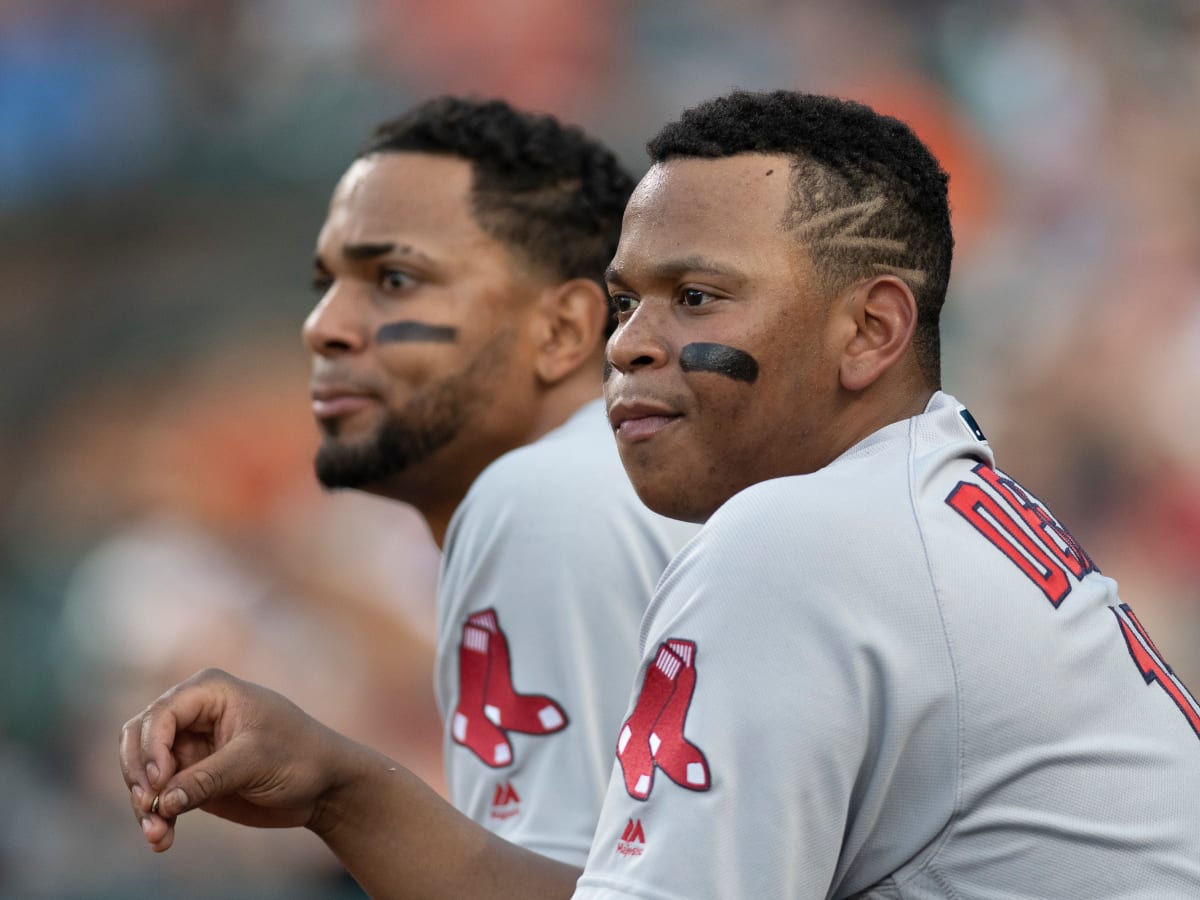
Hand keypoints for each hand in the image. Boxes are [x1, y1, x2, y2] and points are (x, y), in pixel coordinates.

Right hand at [119, 668, 352, 852]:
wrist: (324, 786)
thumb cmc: (300, 757)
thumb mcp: (256, 761)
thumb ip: (207, 777)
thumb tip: (162, 800)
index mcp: (211, 691)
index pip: (160, 714)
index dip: (150, 748)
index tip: (157, 783)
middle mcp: (194, 713)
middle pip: (139, 738)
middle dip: (138, 776)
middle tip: (150, 809)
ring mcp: (190, 745)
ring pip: (142, 770)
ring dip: (143, 803)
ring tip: (158, 836)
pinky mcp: (191, 776)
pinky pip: (157, 795)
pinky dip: (155, 817)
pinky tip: (162, 841)